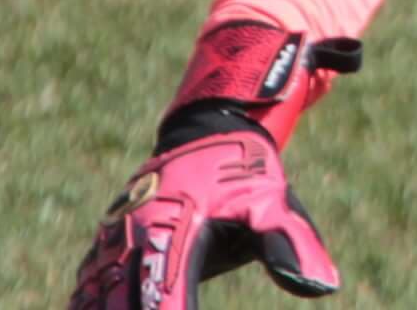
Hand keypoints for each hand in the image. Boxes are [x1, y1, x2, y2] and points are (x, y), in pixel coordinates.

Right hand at [68, 118, 340, 307]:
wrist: (209, 125)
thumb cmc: (243, 166)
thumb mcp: (273, 198)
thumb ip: (291, 243)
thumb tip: (323, 286)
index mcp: (171, 224)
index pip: (164, 295)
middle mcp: (133, 233)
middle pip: (120, 298)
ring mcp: (116, 236)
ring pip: (97, 292)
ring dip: (105, 304)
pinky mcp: (110, 240)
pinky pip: (92, 281)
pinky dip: (94, 300)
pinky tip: (96, 307)